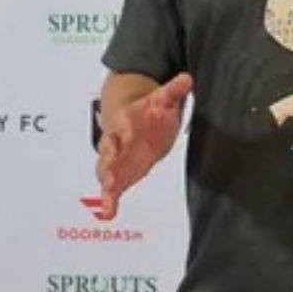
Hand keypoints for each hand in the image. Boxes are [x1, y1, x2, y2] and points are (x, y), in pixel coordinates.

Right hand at [96, 72, 192, 219]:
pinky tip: (109, 213)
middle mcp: (115, 142)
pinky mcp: (119, 174)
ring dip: (106, 181)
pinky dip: (109, 200)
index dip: (124, 132)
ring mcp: (115, 159)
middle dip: (108, 161)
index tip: (125, 136)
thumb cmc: (146, 111)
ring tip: (108, 192)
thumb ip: (172, 91)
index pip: (122, 127)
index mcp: (125, 123)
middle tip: (108, 174)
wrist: (130, 118)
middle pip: (108, 151)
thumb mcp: (161, 100)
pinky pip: (111, 188)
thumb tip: (187, 78)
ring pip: (105, 171)